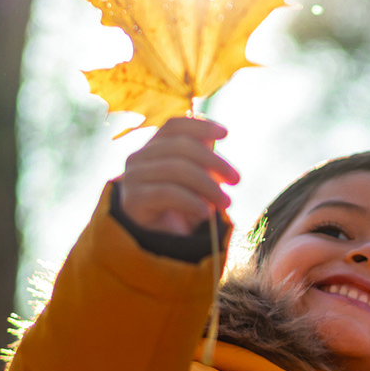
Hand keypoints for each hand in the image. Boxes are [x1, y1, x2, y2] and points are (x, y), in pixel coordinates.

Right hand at [118, 117, 240, 235]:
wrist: (160, 244)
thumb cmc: (182, 208)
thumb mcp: (198, 180)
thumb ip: (203, 158)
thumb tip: (215, 135)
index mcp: (153, 148)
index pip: (174, 126)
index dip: (200, 125)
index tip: (226, 134)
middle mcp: (138, 158)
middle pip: (180, 146)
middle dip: (214, 161)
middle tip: (236, 180)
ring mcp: (133, 178)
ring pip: (176, 168)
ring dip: (208, 185)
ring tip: (226, 202)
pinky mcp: (133, 200)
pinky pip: (167, 192)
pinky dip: (191, 201)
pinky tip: (206, 212)